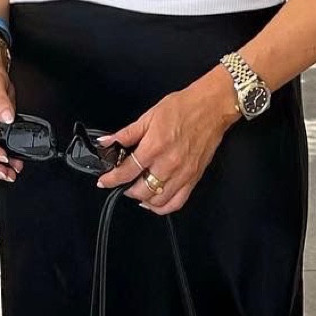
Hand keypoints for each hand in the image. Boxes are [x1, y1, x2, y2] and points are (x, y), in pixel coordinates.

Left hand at [96, 71, 236, 214]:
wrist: (212, 107)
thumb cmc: (183, 107)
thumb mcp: (150, 116)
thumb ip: (127, 133)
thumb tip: (108, 142)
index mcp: (154, 146)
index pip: (127, 171)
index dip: (111, 179)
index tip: (104, 182)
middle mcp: (168, 164)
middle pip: (141, 190)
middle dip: (127, 189)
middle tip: (122, 183)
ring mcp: (183, 174)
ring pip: (158, 201)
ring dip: (143, 199)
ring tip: (137, 190)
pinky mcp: (194, 178)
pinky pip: (177, 202)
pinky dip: (162, 207)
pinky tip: (154, 201)